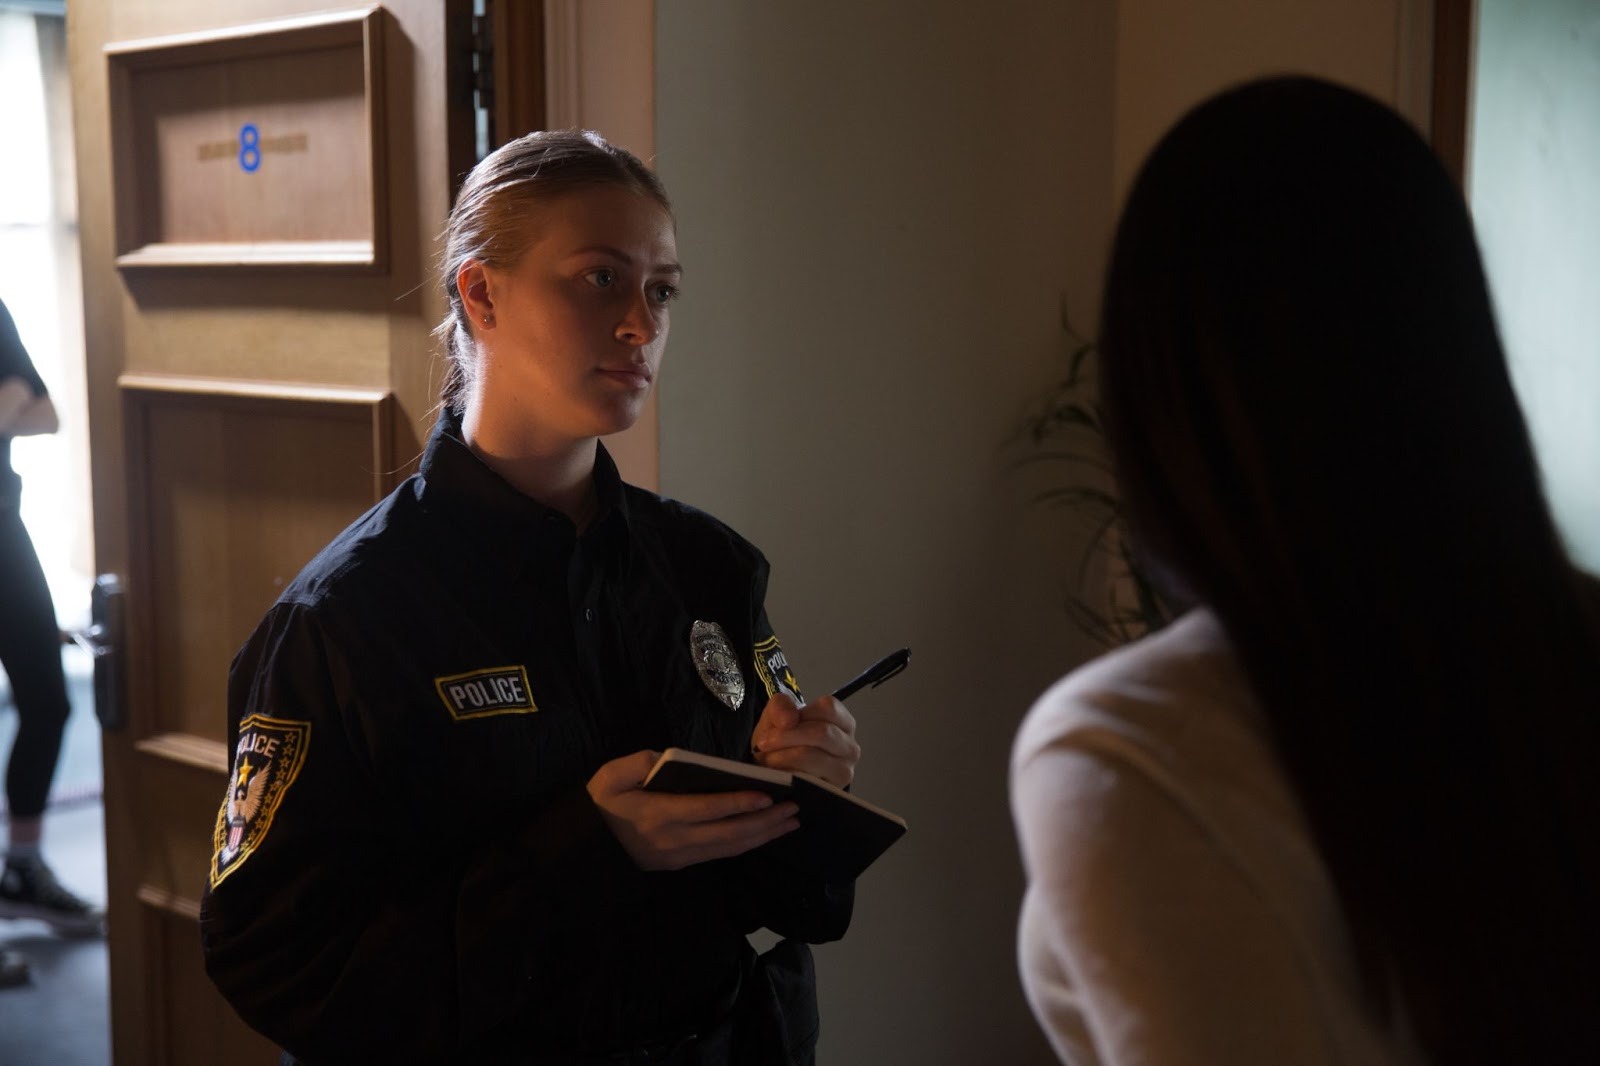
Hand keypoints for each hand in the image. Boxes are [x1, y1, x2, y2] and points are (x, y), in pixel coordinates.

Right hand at [587, 751, 799, 870]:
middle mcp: (676, 840)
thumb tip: (668, 758)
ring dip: (762, 836)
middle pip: (729, 834)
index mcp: (659, 815)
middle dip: (765, 822)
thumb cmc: (600, 805)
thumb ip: (640, 763)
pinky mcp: (683, 862)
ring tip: (790, 823)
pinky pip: (721, 853)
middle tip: (794, 810)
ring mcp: (681, 855)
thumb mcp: (610, 776)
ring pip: (730, 848)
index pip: (708, 810)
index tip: (768, 796)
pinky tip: (764, 834)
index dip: (739, 803)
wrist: (586, 847)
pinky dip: (747, 844)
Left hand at [750, 691, 859, 787]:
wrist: (777, 771)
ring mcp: (844, 770)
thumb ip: (781, 706)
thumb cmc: (783, 740)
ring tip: (768, 758)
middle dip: (787, 737)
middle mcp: (850, 746)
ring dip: (783, 756)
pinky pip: (806, 779)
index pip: (829, 709)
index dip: (801, 714)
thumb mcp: (778, 715)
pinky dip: (786, 774)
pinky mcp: (831, 790)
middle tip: (764, 743)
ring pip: (812, 756)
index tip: (779, 723)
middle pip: (822, 733)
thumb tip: (789, 720)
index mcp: (842, 721)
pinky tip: (777, 772)